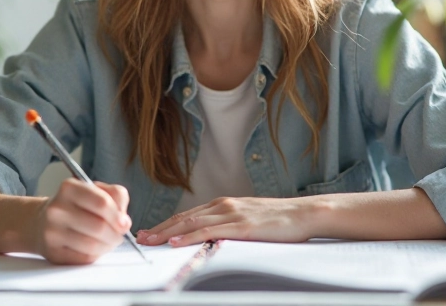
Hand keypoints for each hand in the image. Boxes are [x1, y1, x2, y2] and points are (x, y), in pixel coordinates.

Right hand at [32, 178, 130, 264]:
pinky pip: (83, 258)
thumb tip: (124, 221)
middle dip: (116, 234)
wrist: (41, 222)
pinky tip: (95, 248)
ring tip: (109, 241)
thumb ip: (116, 197)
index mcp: (69, 188)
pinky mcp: (52, 253)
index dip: (118, 215)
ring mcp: (51, 232)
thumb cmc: (75, 205)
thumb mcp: (95, 190)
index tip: (124, 223)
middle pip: (99, 226)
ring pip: (92, 245)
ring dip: (108, 246)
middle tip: (119, 235)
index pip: (102, 203)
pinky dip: (96, 255)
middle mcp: (57, 209)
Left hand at [136, 196, 315, 246]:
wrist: (304, 213)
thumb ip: (231, 225)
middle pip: (185, 217)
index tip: (151, 231)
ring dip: (167, 232)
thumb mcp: (250, 219)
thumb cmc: (281, 220)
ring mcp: (232, 214)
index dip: (168, 223)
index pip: (189, 214)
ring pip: (192, 222)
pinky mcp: (241, 226)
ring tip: (150, 240)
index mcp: (226, 204)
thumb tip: (213, 238)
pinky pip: (209, 232)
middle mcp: (225, 205)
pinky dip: (189, 236)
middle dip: (160, 228)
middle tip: (141, 237)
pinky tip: (176, 241)